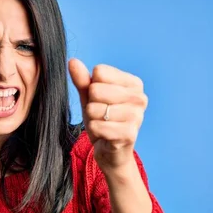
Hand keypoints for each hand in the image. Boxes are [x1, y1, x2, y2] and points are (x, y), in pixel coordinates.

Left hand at [69, 58, 147, 172]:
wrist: (111, 151)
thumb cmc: (102, 120)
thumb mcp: (90, 98)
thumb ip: (82, 80)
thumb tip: (72, 61)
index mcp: (134, 83)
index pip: (99, 72)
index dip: (93, 88)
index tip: (101, 100)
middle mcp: (140, 98)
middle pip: (96, 89)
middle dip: (91, 104)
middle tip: (101, 115)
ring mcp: (137, 116)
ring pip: (95, 109)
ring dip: (92, 120)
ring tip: (103, 125)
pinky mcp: (129, 134)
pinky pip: (97, 126)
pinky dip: (95, 131)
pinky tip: (104, 136)